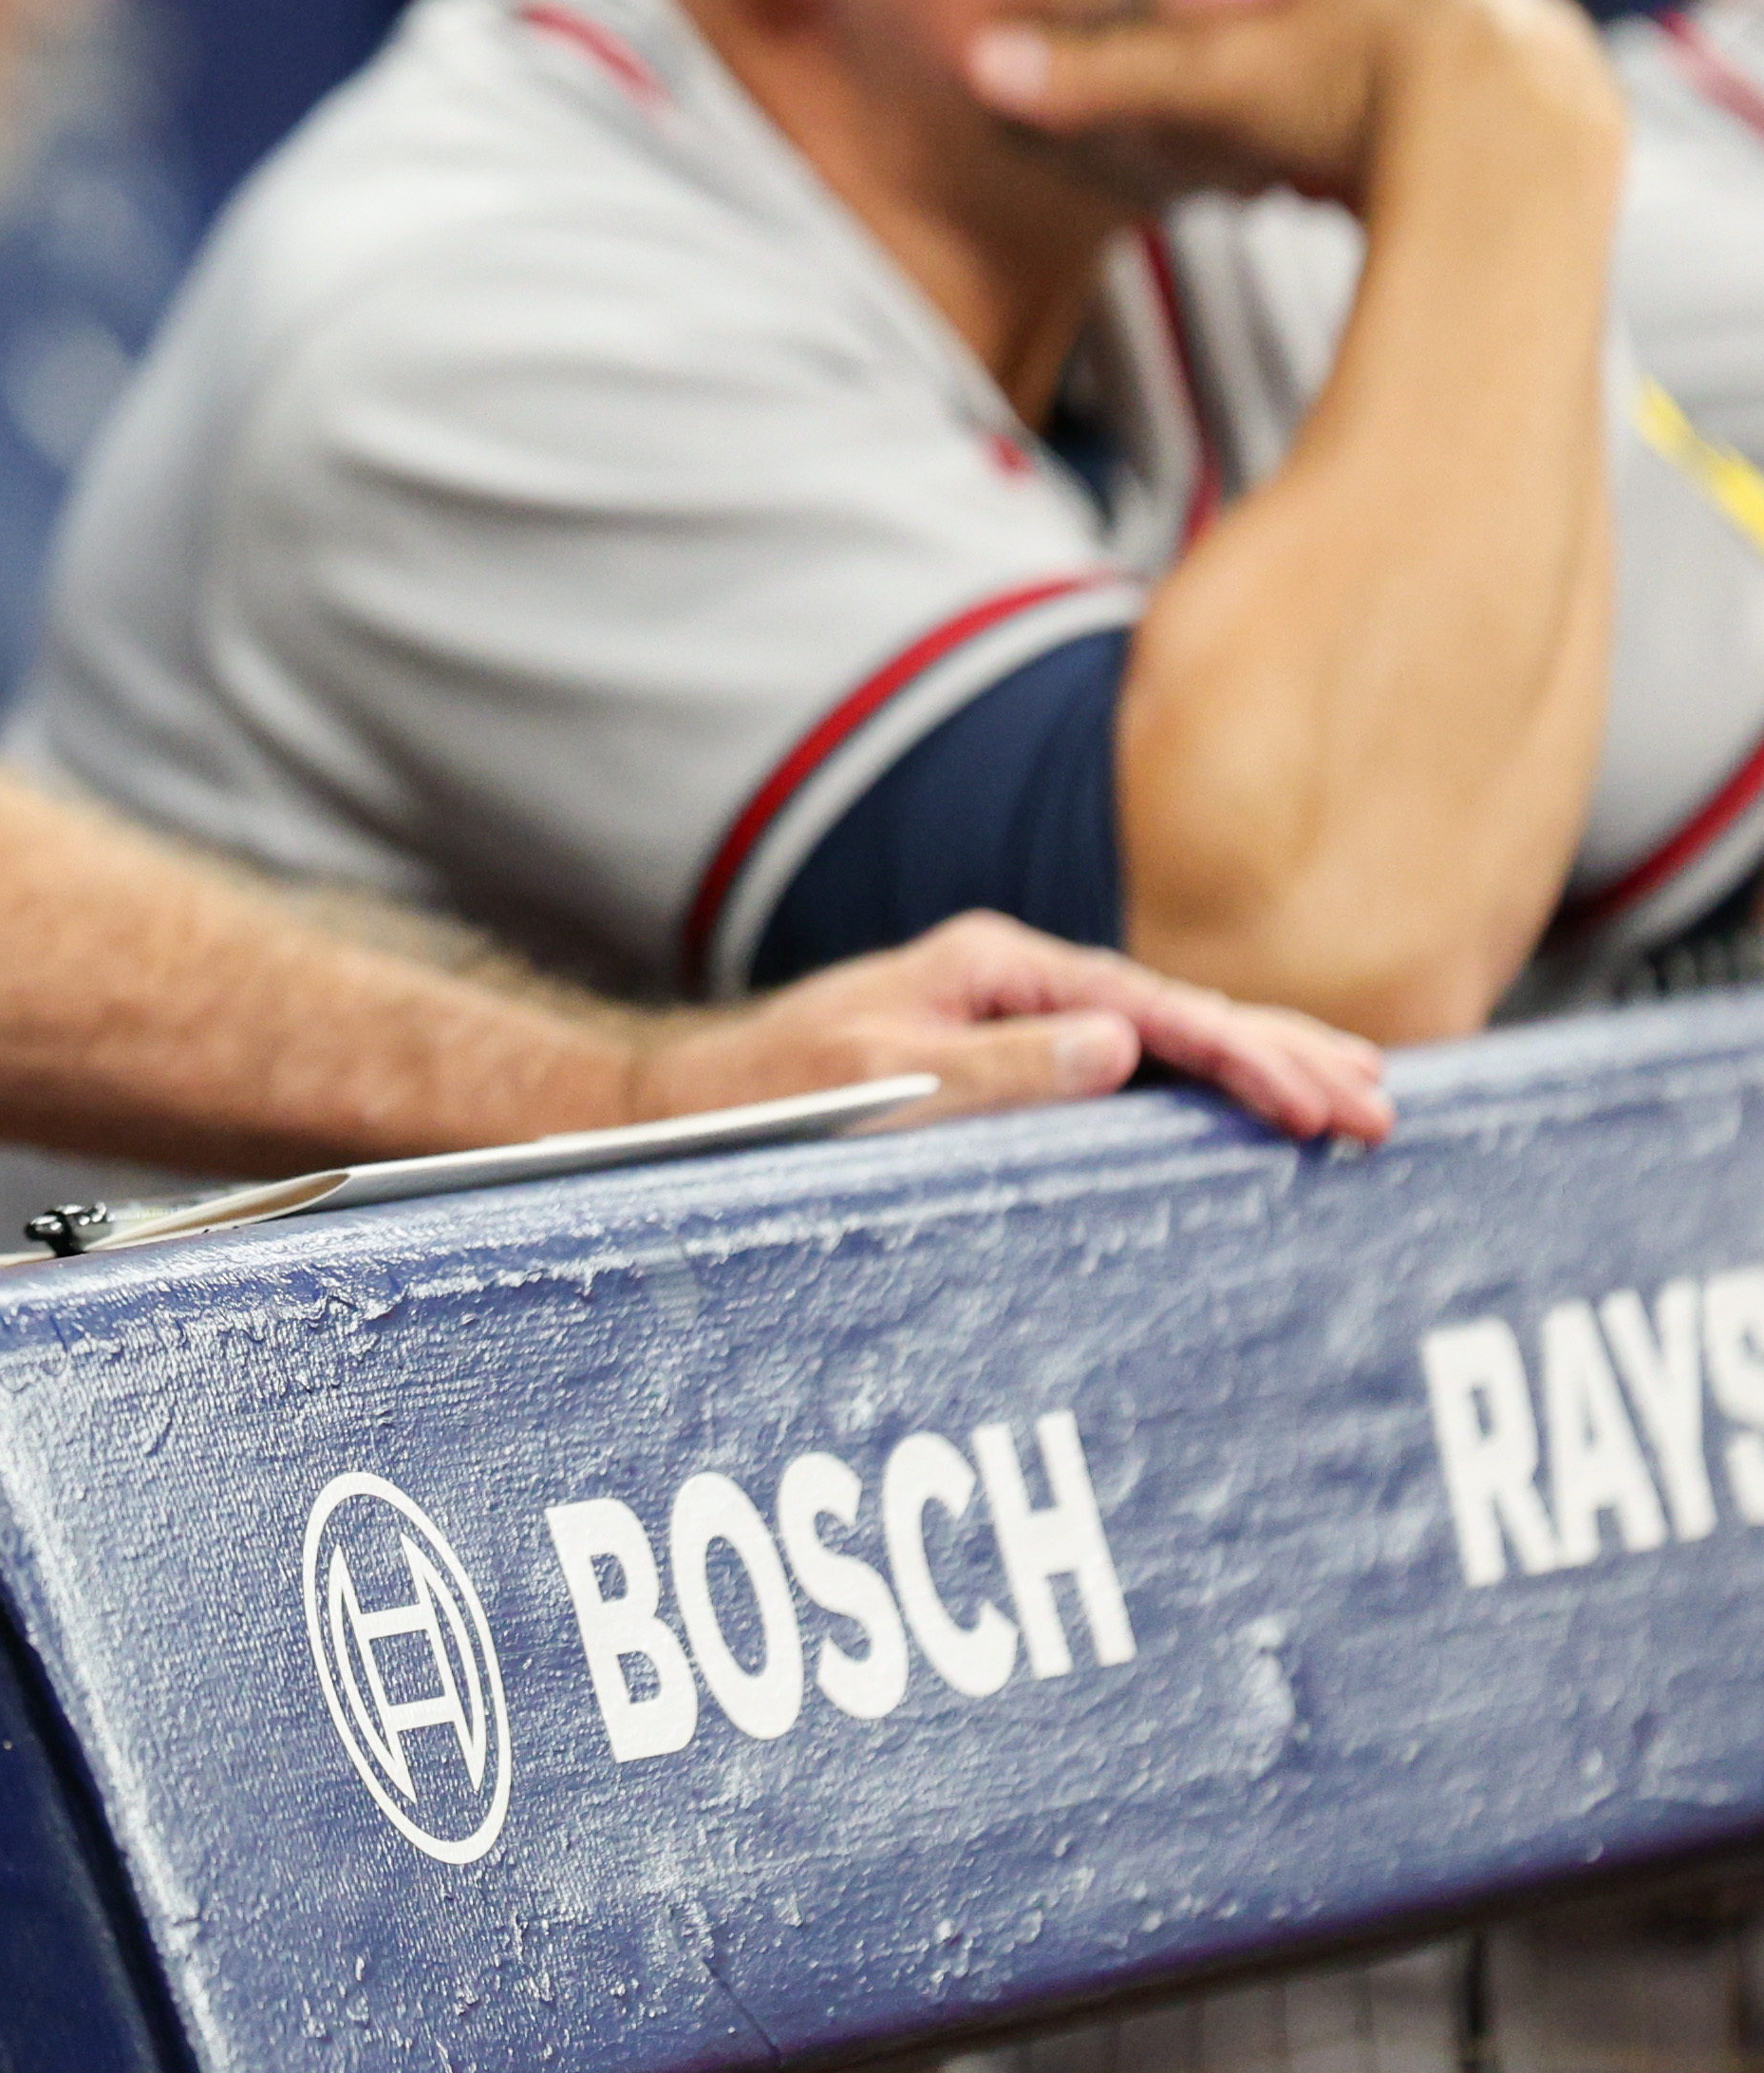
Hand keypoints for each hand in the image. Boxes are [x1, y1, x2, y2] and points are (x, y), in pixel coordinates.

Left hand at [632, 912, 1392, 1144]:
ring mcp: (1018, 1014)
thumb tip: (1124, 1048)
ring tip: (1360, 1094)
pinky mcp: (1013, 1053)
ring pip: (1168, 1034)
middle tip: (1379, 1106)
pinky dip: (1208, 1078)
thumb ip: (1000, 1066)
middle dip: (1281, 1053)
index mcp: (991, 965)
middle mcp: (1016, 979)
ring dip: (1262, 1062)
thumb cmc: (770, 1092)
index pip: (1147, 1009)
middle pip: (1177, 1011)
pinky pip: (1134, 1060)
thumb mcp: (878, 1079)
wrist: (692, 1102)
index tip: (1317, 1095)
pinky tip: (1261, 1098)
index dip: (1241, 1052)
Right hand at [966, 0, 1612, 209]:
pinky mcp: (1554, 91)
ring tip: (1336, 154)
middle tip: (1274, 109)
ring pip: (1423, 50)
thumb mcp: (1209, 81)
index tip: (1221, 40)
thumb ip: (1100, 75)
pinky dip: (1434, 138)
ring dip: (1379, 96)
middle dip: (1314, 46)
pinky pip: (1479, 107)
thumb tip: (979, 63)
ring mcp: (1510, 23)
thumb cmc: (1356, 92)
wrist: (1508, 148)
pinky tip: (1401, 179)